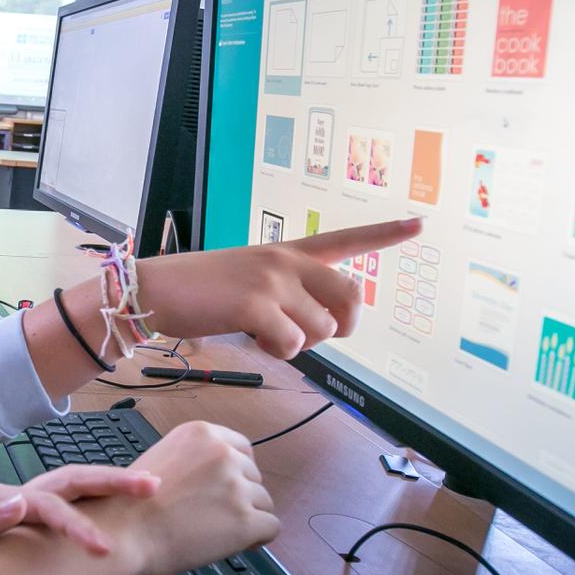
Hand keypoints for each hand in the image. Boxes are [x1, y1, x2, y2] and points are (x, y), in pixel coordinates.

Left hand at [0, 464, 161, 566]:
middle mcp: (25, 495)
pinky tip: (128, 508)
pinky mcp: (39, 517)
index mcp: (8, 499)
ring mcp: (33, 503)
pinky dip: (103, 500)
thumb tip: (18, 504)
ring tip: (150, 486)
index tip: (100, 546)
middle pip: (74, 479)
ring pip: (79, 487)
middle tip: (150, 486)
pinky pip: (76, 502)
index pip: (51, 505)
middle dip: (112, 482)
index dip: (76, 523)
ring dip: (112, 485)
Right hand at [89, 420, 278, 574]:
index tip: (223, 489)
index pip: (242, 448)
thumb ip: (195, 461)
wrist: (122, 534)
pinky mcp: (246, 520)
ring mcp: (236, 486)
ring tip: (214, 531)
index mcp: (201, 434)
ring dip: (246, 517)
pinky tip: (234, 544)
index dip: (235, 472)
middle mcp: (222, 453)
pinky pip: (271, 527)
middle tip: (212, 515)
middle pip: (254, 476)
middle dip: (240, 495)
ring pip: (263, 502)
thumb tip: (223, 480)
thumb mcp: (163, 458)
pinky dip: (257, 539)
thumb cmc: (131, 505)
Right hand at [136, 217, 422, 357]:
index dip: (386, 233)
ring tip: (263, 334)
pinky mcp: (256, 304)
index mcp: (286, 251)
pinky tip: (252, 339)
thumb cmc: (198, 292)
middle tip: (311, 334)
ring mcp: (273, 280)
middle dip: (340, 328)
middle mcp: (286, 260)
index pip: (345, 238)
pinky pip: (293, 344)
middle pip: (351, 298)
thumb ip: (287, 293)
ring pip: (323, 330)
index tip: (419, 223)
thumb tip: (317, 327)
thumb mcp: (249, 280)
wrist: (154, 290)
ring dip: (298, 345)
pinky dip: (276, 352)